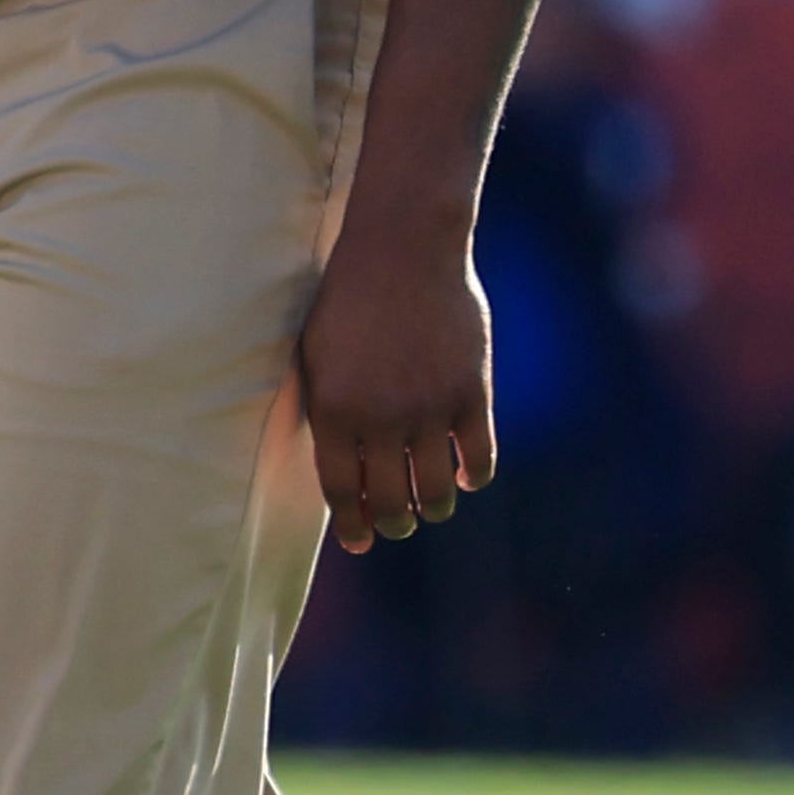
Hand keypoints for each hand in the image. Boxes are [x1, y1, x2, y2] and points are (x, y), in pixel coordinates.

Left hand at [295, 219, 496, 552]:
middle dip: (393, 523)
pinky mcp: (472, 393)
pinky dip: (473, 477)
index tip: (360, 543)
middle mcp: (380, 418)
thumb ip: (325, 412)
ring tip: (431, 507)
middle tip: (398, 525)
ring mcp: (429, 408)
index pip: (341, 489)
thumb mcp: (315, 357)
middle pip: (390, 500)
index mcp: (332, 411)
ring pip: (436, 488)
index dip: (352, 524)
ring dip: (434, 507)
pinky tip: (465, 477)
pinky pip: (478, 457)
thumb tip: (339, 469)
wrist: (402, 252)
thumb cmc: (347, 303)